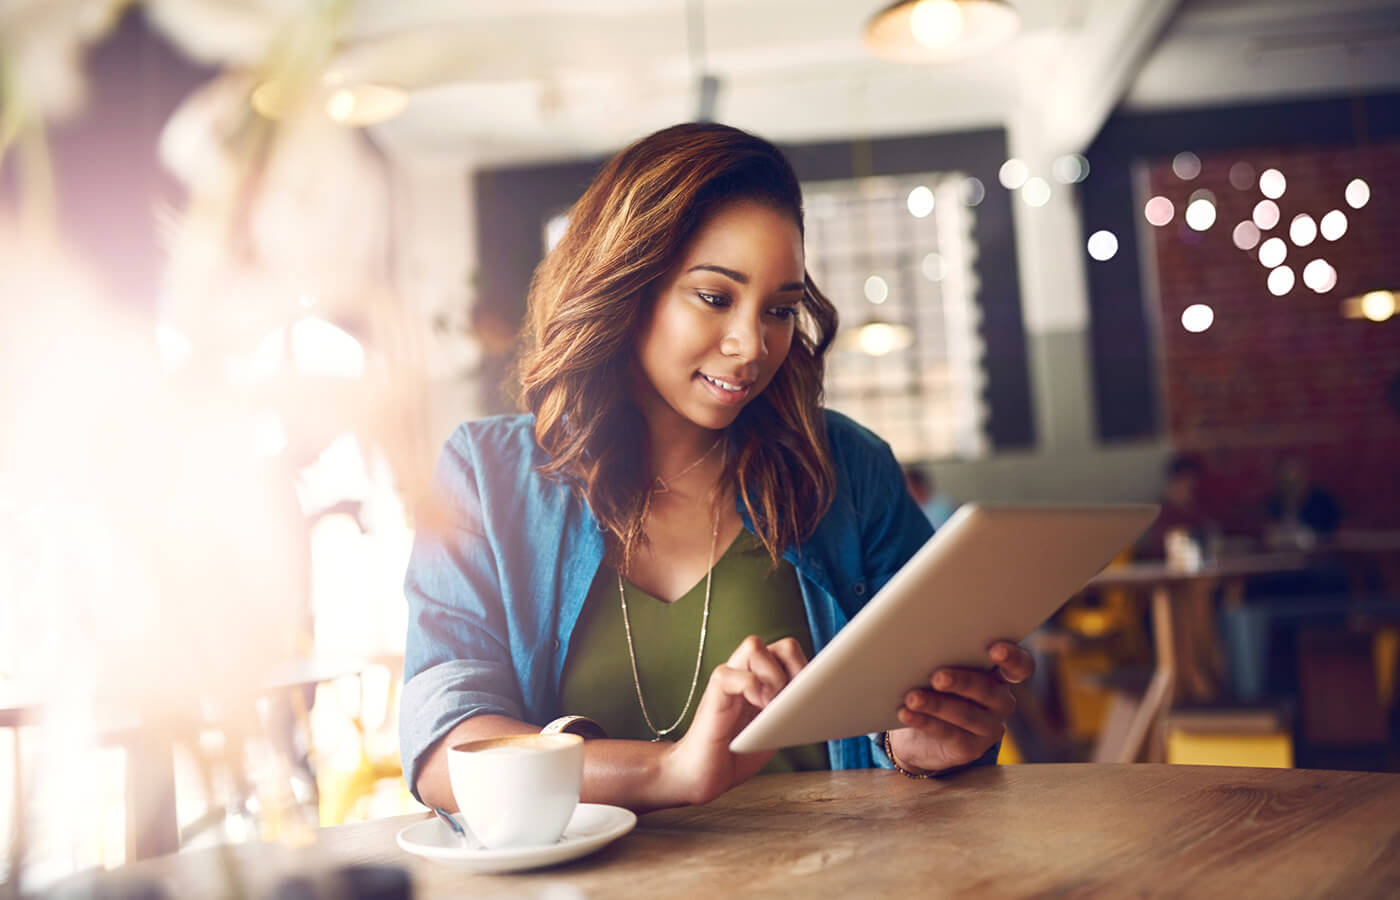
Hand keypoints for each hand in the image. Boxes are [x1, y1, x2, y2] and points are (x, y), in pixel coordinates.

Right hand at [663, 635, 805, 803]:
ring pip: (754, 646)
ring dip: (773, 676)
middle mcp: (747, 672)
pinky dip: (752, 688)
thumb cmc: (737, 753)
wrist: (701, 775)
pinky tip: (758, 708)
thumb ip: (790, 710)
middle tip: (793, 701)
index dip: (809, 672)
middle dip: (797, 670)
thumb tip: (821, 701)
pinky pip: (732, 674)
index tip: (814, 698)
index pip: (794, 654)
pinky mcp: (714, 692)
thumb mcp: (774, 730)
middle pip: (782, 645)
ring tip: (773, 705)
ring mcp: (729, 678)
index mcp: (765, 679)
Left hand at [887, 640, 1033, 774]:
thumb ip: (943, 658)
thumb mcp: (940, 670)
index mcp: (999, 676)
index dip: (1012, 658)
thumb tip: (920, 645)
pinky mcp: (971, 748)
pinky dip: (924, 721)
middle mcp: (1001, 701)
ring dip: (937, 704)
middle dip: (962, 682)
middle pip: (988, 690)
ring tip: (912, 698)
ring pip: (966, 714)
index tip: (994, 650)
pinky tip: (906, 714)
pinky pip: (948, 733)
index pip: (1020, 666)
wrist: (918, 736)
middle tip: (937, 677)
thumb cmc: (933, 690)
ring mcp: (989, 728)